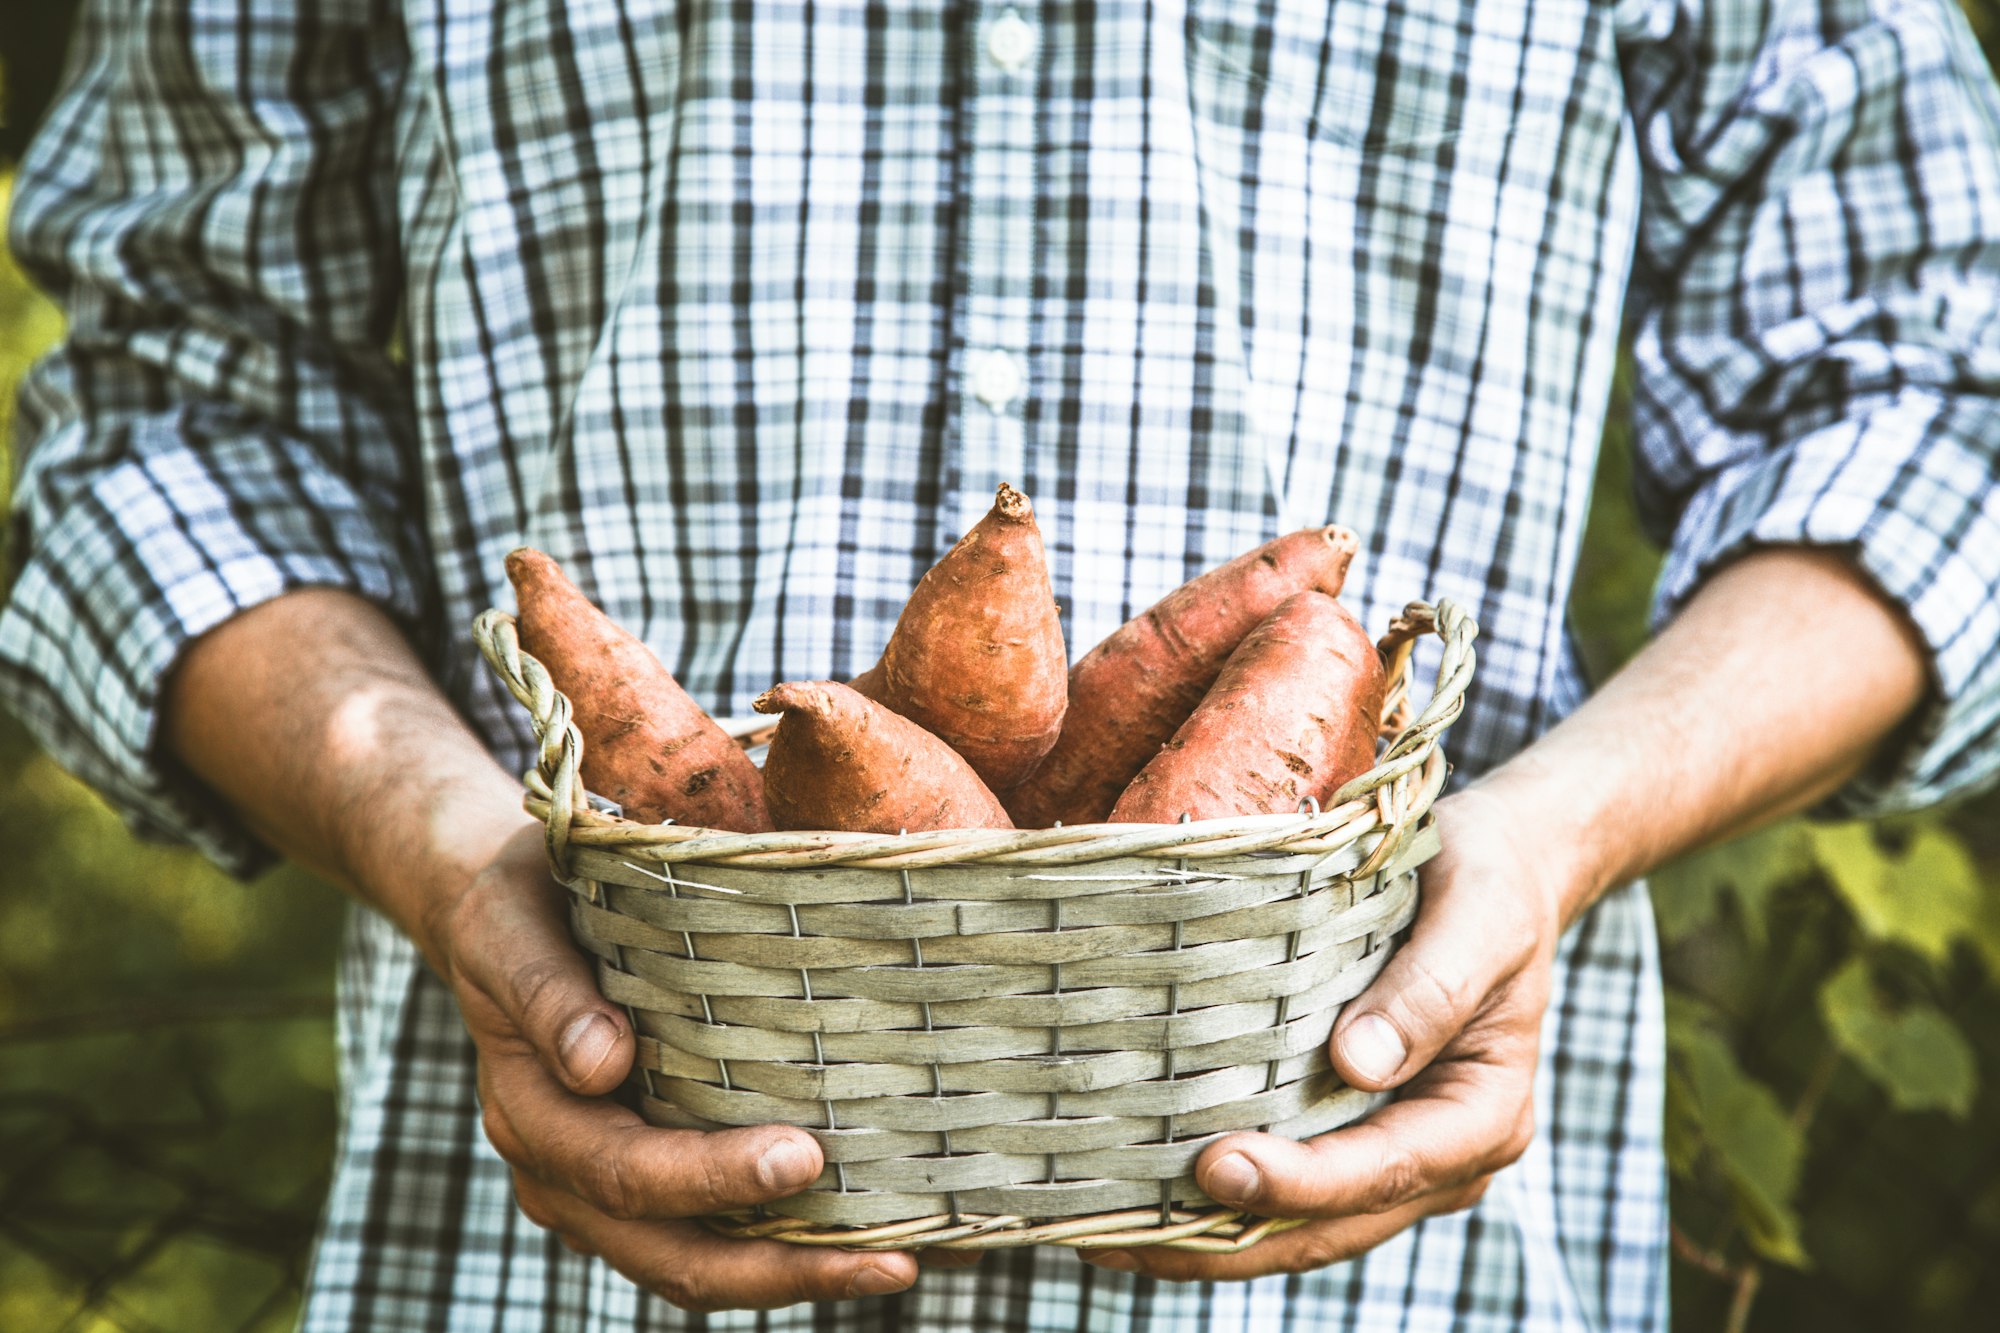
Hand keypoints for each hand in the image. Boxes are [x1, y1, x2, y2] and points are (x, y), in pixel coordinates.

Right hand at [425, 825, 918, 1310]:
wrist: (495, 922)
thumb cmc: (515, 911)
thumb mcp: (512, 931)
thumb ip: (547, 994)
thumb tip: (602, 1063)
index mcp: (534, 1117)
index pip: (623, 1172)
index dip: (710, 1177)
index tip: (803, 1158)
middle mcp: (564, 1175)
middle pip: (673, 1254)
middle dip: (780, 1266)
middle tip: (886, 1258)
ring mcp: (602, 1192)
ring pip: (698, 1266)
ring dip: (794, 1274)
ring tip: (894, 1264)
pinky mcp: (646, 1183)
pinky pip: (713, 1238)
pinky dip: (784, 1249)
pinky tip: (865, 1236)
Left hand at [1080, 786, 1556, 1280]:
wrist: (1500, 876)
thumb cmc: (1490, 887)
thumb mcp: (1480, 918)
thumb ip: (1430, 990)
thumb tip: (1357, 1065)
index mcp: (1483, 1115)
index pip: (1386, 1170)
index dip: (1302, 1183)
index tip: (1218, 1166)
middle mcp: (1441, 1157)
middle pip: (1332, 1226)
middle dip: (1232, 1237)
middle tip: (1124, 1233)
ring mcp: (1393, 1156)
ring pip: (1300, 1226)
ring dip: (1210, 1238)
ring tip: (1110, 1237)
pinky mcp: (1349, 1135)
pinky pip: (1286, 1190)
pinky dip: (1219, 1202)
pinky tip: (1141, 1198)